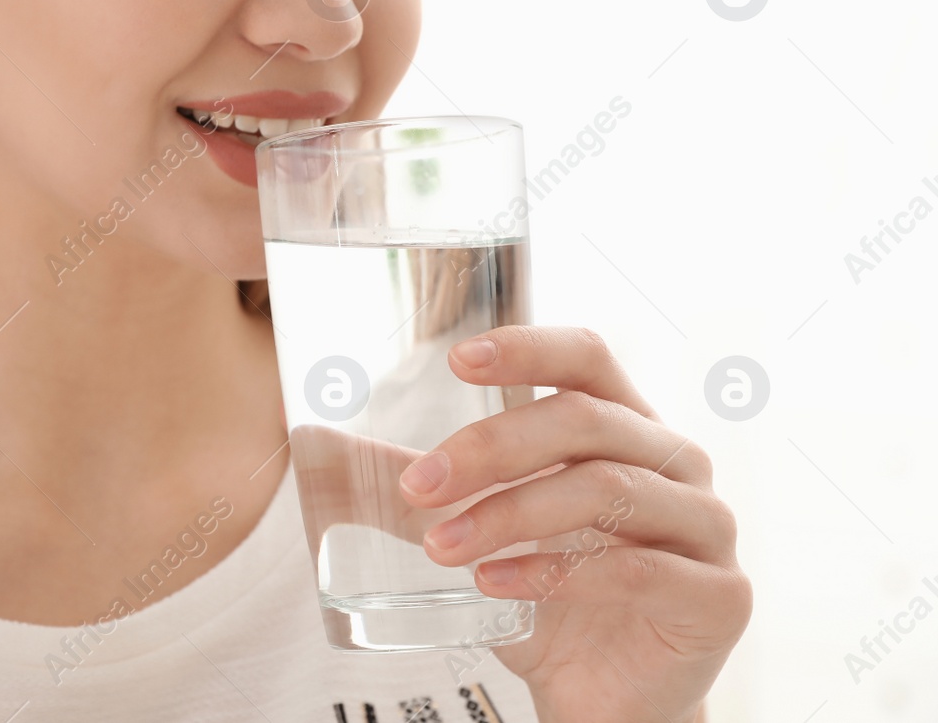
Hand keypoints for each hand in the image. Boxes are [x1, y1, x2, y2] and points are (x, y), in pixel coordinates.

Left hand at [399, 326, 750, 722]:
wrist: (612, 703)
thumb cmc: (551, 600)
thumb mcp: (477, 530)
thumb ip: (416, 486)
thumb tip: (316, 444)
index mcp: (626, 428)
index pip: (589, 356)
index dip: (528, 347)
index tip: (456, 360)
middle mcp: (676, 464)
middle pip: (585, 420)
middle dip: (490, 449)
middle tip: (418, 488)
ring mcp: (706, 527)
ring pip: (606, 489)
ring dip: (510, 513)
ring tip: (441, 548)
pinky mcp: (718, 595)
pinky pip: (635, 567)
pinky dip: (555, 570)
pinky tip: (497, 584)